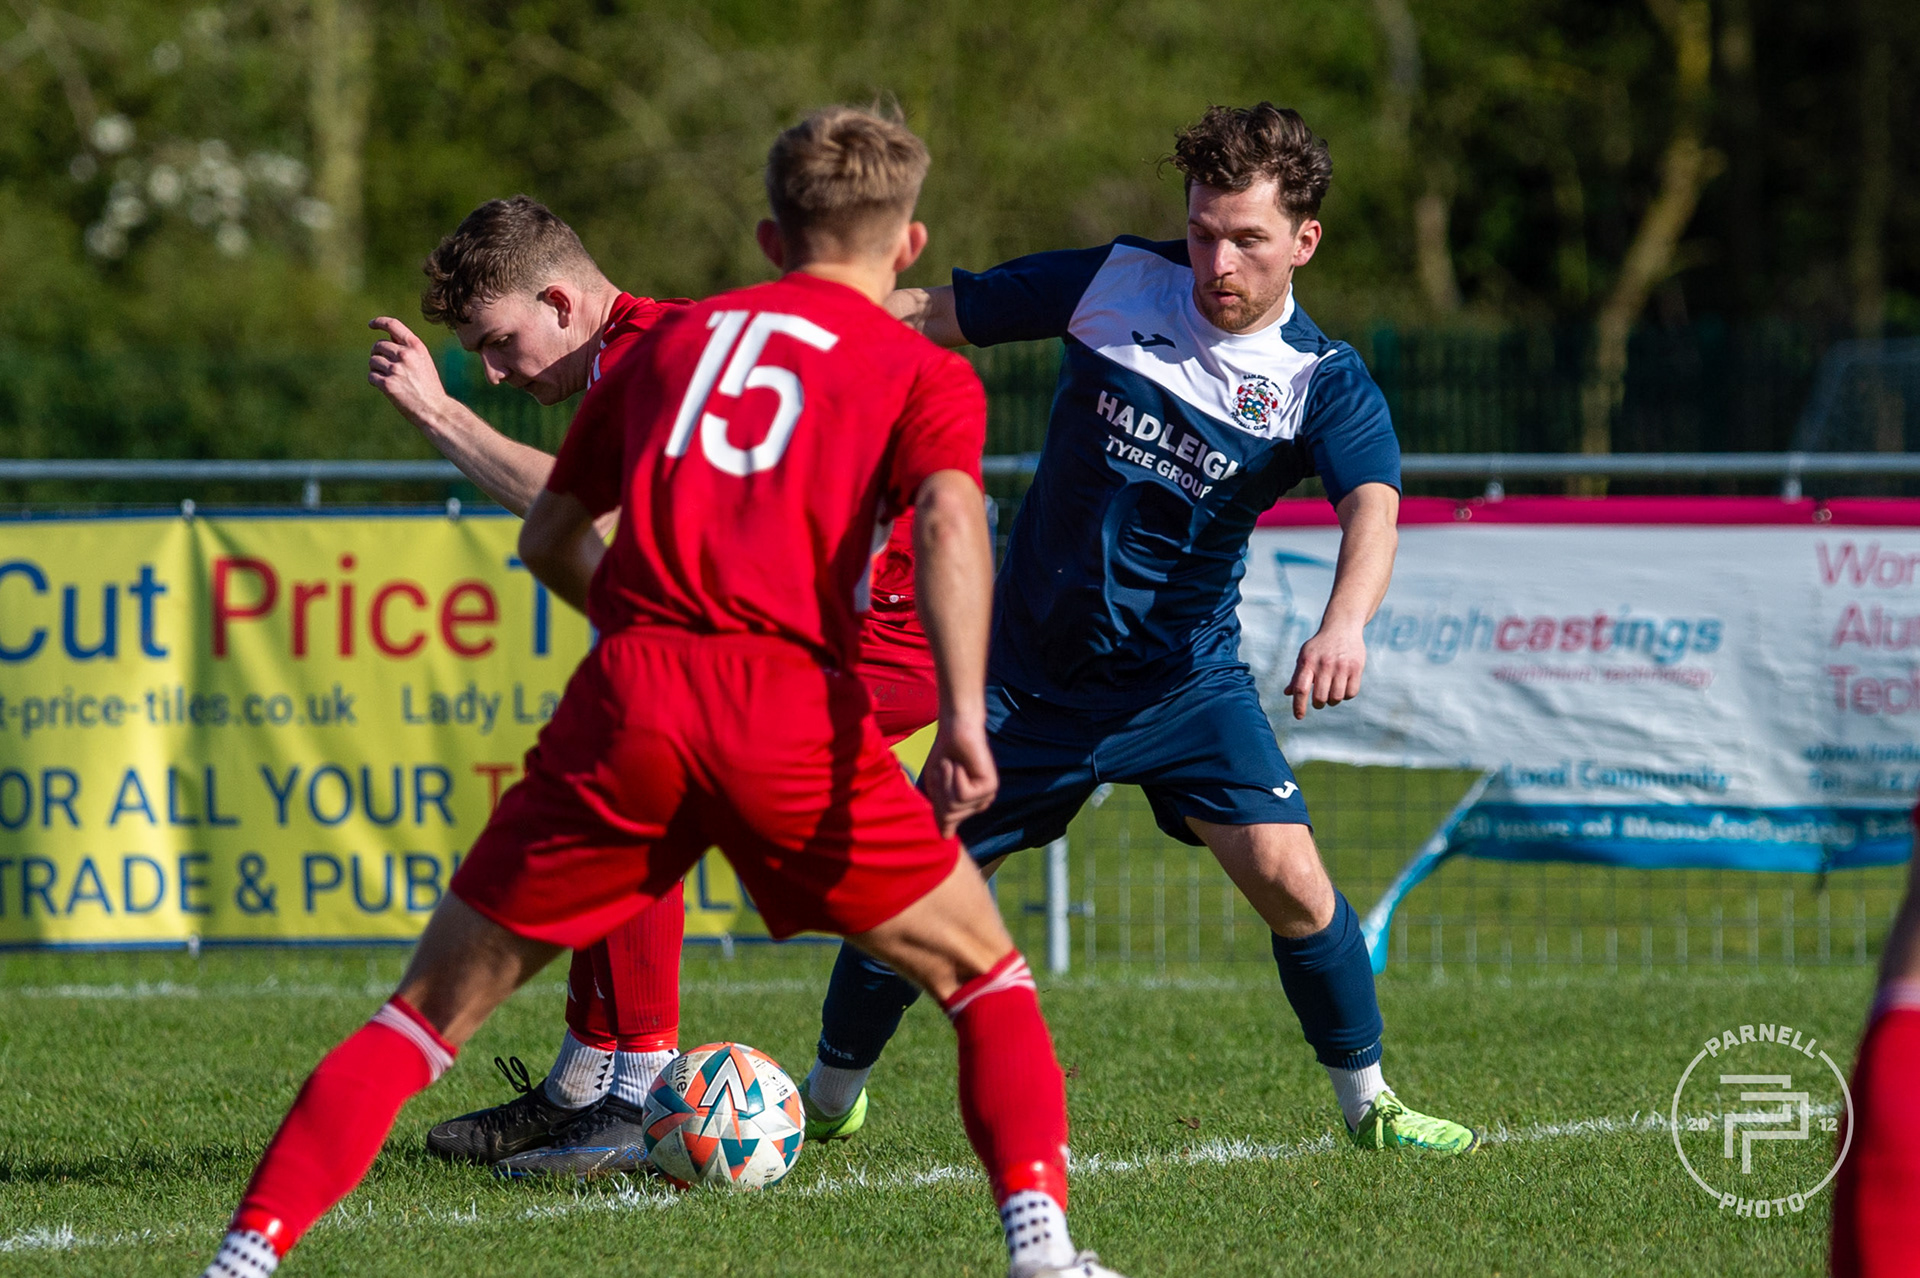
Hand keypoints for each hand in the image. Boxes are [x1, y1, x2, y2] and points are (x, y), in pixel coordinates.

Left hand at [368, 317, 453, 431]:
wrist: (434, 409)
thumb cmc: (429, 386)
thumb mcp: (423, 361)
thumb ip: (407, 349)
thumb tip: (387, 337)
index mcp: (416, 346)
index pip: (393, 325)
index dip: (379, 322)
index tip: (371, 325)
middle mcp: (405, 355)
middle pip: (378, 345)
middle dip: (377, 354)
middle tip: (383, 364)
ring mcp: (396, 369)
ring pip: (373, 361)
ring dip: (376, 369)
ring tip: (389, 378)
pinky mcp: (388, 384)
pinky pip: (371, 376)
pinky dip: (375, 381)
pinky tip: (385, 387)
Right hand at [922, 716, 997, 837]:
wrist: (956, 729)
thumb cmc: (945, 754)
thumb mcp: (936, 787)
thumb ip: (940, 812)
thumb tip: (945, 838)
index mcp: (967, 808)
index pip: (944, 824)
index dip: (934, 800)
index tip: (938, 778)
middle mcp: (978, 805)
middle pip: (948, 816)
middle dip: (939, 791)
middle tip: (946, 769)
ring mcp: (985, 797)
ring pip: (954, 806)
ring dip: (946, 781)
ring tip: (952, 765)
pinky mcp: (990, 787)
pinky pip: (962, 794)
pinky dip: (955, 776)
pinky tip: (961, 764)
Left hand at [1284, 623, 1366, 719]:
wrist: (1342, 626)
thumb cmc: (1320, 645)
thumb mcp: (1305, 656)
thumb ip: (1297, 675)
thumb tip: (1288, 693)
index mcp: (1308, 662)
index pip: (1300, 688)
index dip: (1299, 705)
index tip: (1299, 717)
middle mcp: (1324, 664)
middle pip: (1319, 697)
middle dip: (1318, 703)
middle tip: (1319, 699)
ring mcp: (1341, 666)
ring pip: (1336, 698)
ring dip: (1332, 700)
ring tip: (1332, 691)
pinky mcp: (1356, 667)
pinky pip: (1351, 693)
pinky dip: (1346, 695)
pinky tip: (1344, 687)